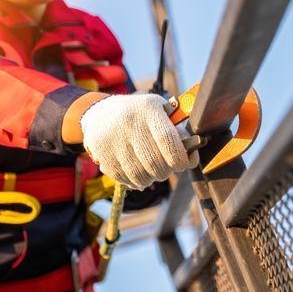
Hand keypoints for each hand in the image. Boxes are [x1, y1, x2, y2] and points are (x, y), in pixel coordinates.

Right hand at [78, 94, 198, 189]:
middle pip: (155, 162)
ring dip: (151, 178)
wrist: (100, 114)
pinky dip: (135, 182)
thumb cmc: (140, 114)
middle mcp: (129, 123)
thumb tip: (191, 152)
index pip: (168, 140)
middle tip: (167, 168)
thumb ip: (176, 129)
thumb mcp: (159, 110)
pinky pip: (125, 179)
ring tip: (152, 171)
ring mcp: (113, 140)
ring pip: (140, 175)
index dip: (179, 158)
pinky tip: (138, 174)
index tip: (183, 163)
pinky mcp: (102, 155)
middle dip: (166, 171)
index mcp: (148, 109)